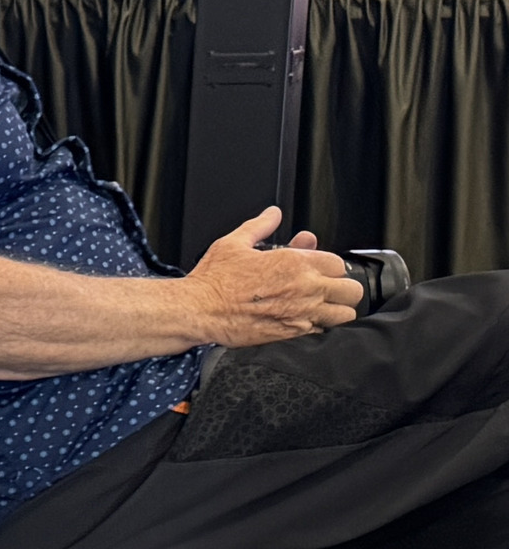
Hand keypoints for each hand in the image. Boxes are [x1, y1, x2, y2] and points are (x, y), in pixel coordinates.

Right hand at [184, 205, 360, 344]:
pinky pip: (323, 332)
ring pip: (344, 315)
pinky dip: (319, 328)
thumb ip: (260, 226)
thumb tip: (272, 214)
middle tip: (327, 289)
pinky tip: (305, 322)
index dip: (329, 266)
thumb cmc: (213, 281)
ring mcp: (301, 313)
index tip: (319, 269)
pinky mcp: (291, 334)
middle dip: (341, 288)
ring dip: (336, 310)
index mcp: (295, 263)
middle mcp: (304, 288)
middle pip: (350, 290)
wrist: (198, 311)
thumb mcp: (234, 243)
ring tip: (323, 308)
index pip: (338, 264)